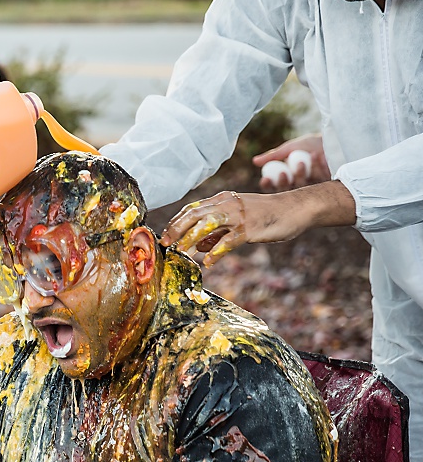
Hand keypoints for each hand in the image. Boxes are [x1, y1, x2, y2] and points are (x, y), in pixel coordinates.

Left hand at [160, 181, 356, 266]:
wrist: (296, 208)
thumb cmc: (266, 215)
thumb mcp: (238, 219)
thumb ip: (217, 231)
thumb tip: (196, 246)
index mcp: (222, 200)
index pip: (192, 209)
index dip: (176, 222)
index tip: (164, 235)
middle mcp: (227, 204)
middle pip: (194, 214)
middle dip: (176, 229)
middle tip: (165, 243)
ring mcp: (239, 215)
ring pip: (207, 225)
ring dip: (190, 240)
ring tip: (181, 254)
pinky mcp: (250, 227)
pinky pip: (229, 240)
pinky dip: (217, 251)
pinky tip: (209, 262)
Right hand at [253, 134, 328, 191]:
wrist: (334, 140)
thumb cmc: (311, 143)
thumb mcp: (290, 148)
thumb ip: (273, 156)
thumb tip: (254, 161)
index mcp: (289, 177)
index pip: (274, 186)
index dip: (268, 185)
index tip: (265, 179)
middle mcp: (300, 184)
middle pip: (286, 191)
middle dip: (283, 184)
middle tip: (284, 173)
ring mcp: (314, 186)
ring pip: (302, 187)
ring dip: (300, 175)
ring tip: (302, 161)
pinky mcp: (328, 186)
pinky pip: (318, 181)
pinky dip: (316, 168)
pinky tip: (318, 157)